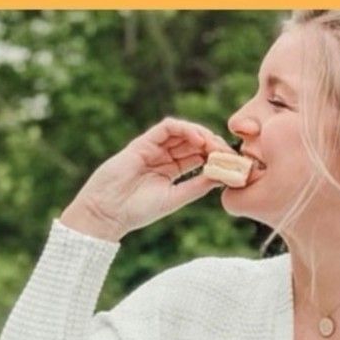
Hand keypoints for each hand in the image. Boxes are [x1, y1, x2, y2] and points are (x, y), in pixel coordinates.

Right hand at [60, 116, 231, 240]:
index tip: (231, 163)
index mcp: (171, 172)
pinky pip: (167, 127)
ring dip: (202, 134)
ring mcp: (154, 148)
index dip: (215, 157)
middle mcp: (163, 157)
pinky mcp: (143, 142)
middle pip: (194, 142)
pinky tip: (198, 139)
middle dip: (213, 144)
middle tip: (227, 152)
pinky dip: (185, 129)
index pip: (198, 157)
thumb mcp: (174, 199)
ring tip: (215, 145)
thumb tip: (223, 176)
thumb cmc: (138, 210)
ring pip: (183, 132)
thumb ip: (197, 187)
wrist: (108, 211)